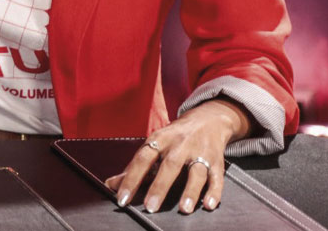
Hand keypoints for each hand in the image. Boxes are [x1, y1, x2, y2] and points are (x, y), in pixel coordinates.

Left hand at [104, 99, 251, 213]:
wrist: (208, 119)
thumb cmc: (175, 136)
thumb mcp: (154, 144)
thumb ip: (134, 167)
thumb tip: (111, 185)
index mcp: (160, 139)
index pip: (142, 159)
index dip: (131, 179)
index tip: (122, 198)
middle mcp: (180, 145)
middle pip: (169, 165)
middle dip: (160, 187)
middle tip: (150, 206)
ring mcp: (200, 152)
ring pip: (196, 171)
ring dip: (190, 191)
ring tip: (184, 209)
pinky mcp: (217, 161)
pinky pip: (217, 177)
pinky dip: (214, 191)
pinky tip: (208, 205)